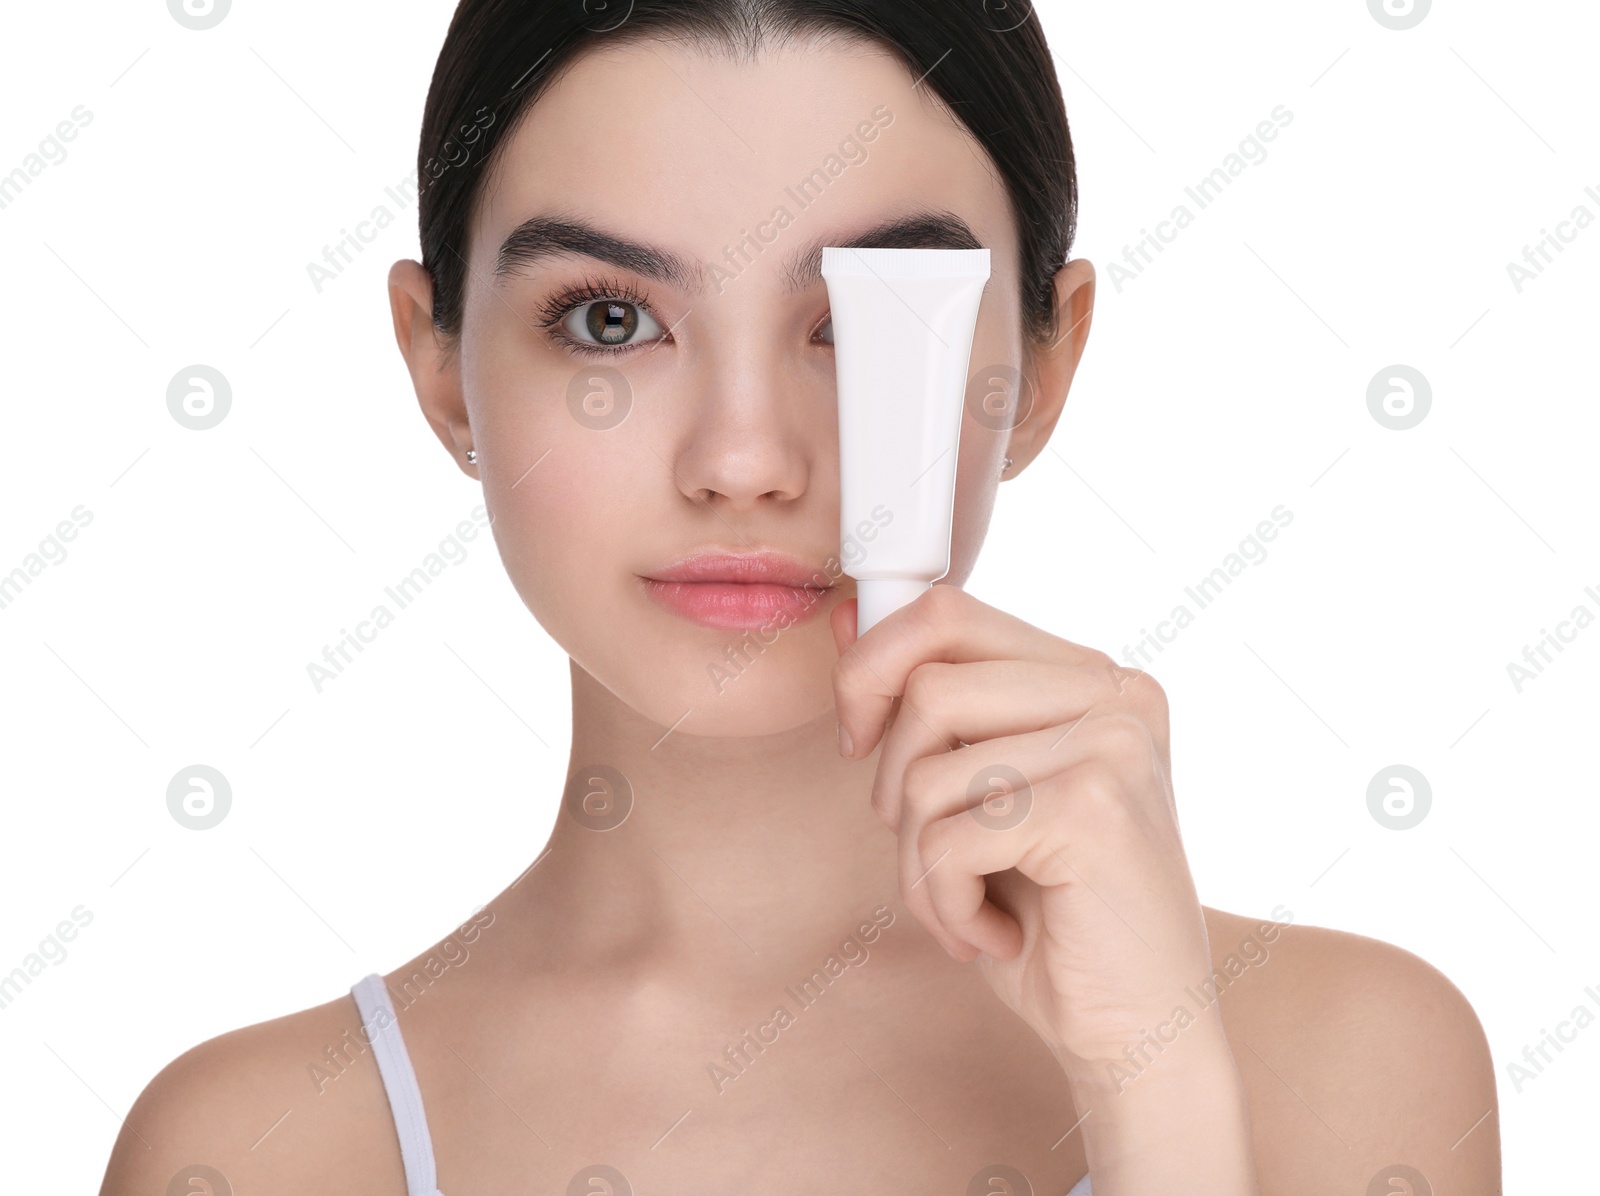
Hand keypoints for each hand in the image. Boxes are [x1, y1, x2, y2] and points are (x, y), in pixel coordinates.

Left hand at [830, 584, 1218, 1076]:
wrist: (1138, 1033)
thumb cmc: (1052, 917)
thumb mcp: (978, 794)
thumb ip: (928, 704)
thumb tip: (844, 615)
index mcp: (1092, 677)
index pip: (947, 610)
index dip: (872, 669)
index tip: (860, 743)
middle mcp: (1116, 694)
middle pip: (927, 689)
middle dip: (892, 789)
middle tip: (929, 856)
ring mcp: (1112, 746)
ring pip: (926, 771)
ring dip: (917, 863)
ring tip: (965, 907)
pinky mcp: (1093, 811)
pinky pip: (948, 839)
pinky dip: (944, 904)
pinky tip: (995, 938)